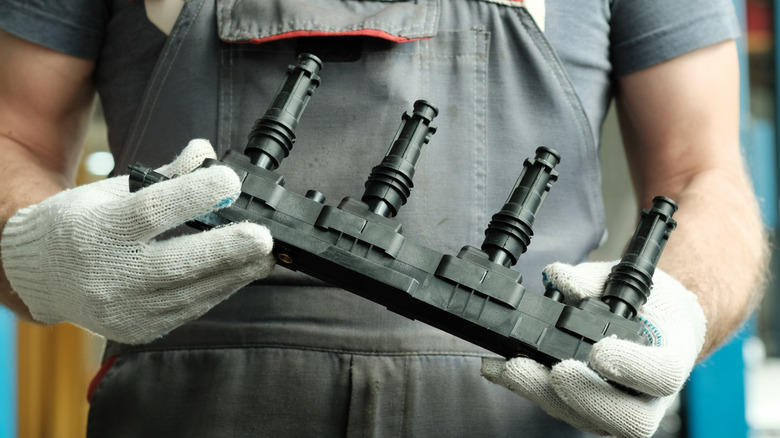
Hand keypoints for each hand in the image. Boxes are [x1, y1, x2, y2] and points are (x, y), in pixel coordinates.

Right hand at [2, 139, 274, 343]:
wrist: (41, 276)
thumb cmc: (81, 225)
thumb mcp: (112, 191)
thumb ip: (165, 176)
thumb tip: (207, 151)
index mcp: (97, 230)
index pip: (150, 211)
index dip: (194, 196)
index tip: (230, 181)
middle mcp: (108, 274)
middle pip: (176, 264)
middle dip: (226, 250)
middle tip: (264, 238)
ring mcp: (123, 309)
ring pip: (190, 293)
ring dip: (234, 273)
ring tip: (264, 255)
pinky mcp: (139, 330)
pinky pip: (188, 309)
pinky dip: (218, 289)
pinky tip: (239, 273)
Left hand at [481, 261, 705, 436]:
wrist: (655, 327)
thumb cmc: (647, 306)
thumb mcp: (628, 282)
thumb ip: (595, 280)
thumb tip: (560, 278)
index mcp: (672, 359)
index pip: (663, 374)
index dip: (632, 367)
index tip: (599, 352)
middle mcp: (651, 397)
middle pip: (627, 417)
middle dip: (584, 396)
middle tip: (554, 372)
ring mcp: (620, 410)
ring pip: (587, 420)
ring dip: (544, 394)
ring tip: (511, 368)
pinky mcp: (589, 412)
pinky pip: (561, 409)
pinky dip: (527, 389)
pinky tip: (500, 370)